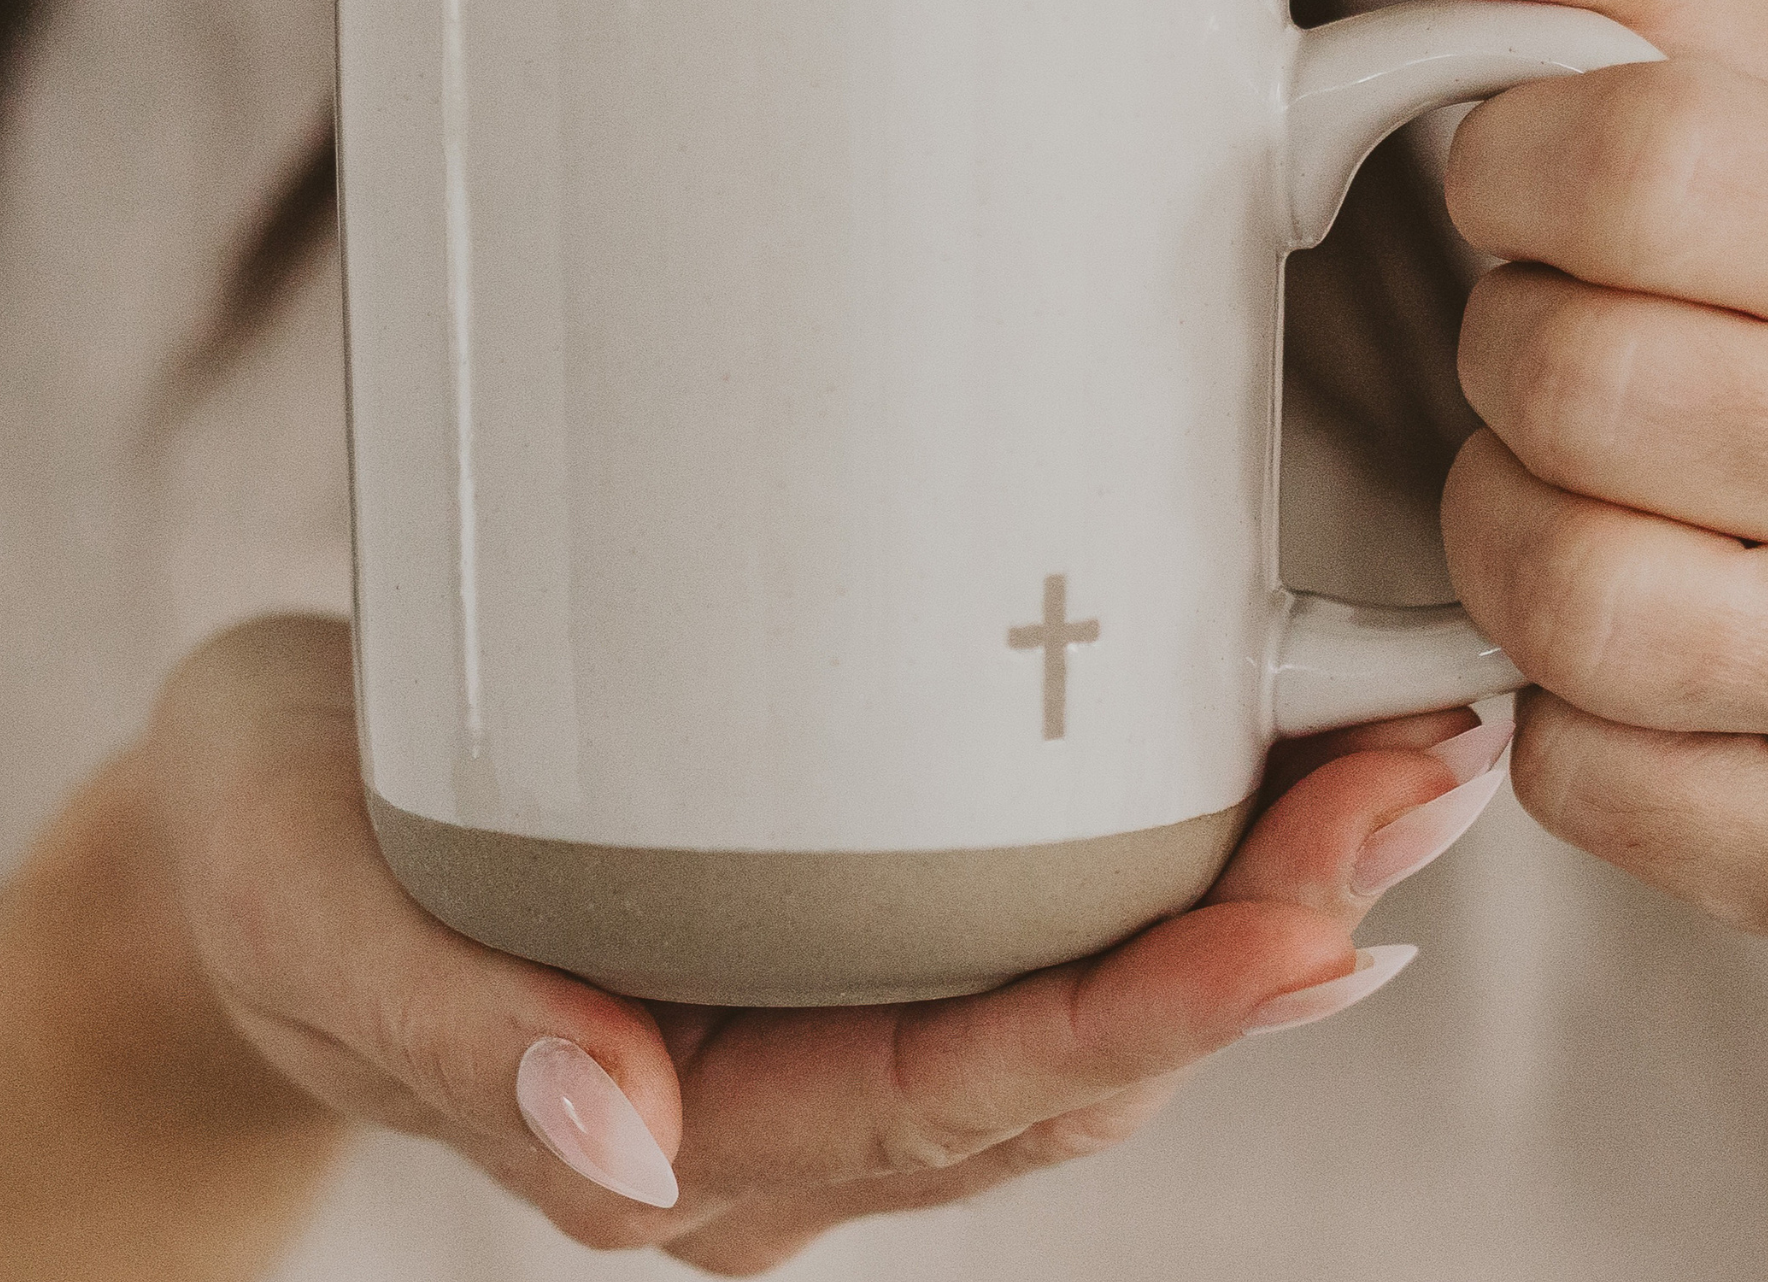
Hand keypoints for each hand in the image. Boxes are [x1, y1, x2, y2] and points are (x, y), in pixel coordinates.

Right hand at [138, 616, 1498, 1274]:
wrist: (254, 834)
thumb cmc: (280, 866)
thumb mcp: (323, 928)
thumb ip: (460, 1043)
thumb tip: (622, 1142)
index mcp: (678, 1131)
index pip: (956, 1094)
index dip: (1148, 1016)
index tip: (1313, 923)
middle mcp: (778, 1096)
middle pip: (1064, 1046)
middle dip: (1262, 927)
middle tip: (1423, 779)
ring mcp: (809, 1015)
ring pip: (1073, 994)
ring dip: (1248, 889)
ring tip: (1397, 765)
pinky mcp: (817, 918)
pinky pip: (1020, 923)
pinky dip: (1154, 864)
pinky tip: (1251, 785)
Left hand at [1408, 0, 1767, 930]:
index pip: (1617, 157)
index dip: (1516, 174)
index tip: (1525, 184)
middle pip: (1565, 383)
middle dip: (1522, 362)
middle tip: (1584, 354)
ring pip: (1562, 599)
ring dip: (1524, 541)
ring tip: (1602, 502)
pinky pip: (1587, 776)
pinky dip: (1575, 717)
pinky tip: (1652, 648)